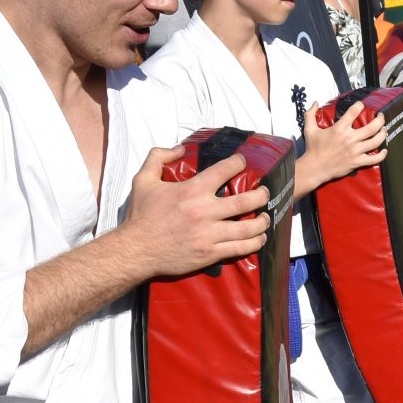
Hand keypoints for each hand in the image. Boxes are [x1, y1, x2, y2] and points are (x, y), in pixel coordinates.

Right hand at [122, 148, 268, 277]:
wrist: (136, 250)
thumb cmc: (140, 215)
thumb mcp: (143, 180)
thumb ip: (158, 157)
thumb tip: (180, 148)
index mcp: (192, 191)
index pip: (224, 171)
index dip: (238, 163)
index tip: (243, 162)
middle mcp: (205, 211)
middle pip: (246, 201)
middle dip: (261, 195)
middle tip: (264, 193)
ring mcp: (210, 234)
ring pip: (248, 227)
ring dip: (262, 221)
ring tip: (265, 217)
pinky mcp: (211, 253)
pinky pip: (240, 248)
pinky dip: (255, 243)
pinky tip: (260, 238)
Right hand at [297, 105, 389, 189]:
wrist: (314, 168)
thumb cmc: (313, 148)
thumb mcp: (309, 129)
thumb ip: (310, 114)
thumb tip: (315, 102)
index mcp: (339, 129)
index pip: (353, 112)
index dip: (359, 105)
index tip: (361, 105)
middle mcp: (349, 139)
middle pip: (372, 127)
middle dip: (380, 119)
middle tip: (381, 116)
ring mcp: (355, 151)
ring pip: (376, 141)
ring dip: (383, 134)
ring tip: (384, 129)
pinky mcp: (357, 162)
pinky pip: (374, 159)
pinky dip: (382, 155)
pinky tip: (384, 150)